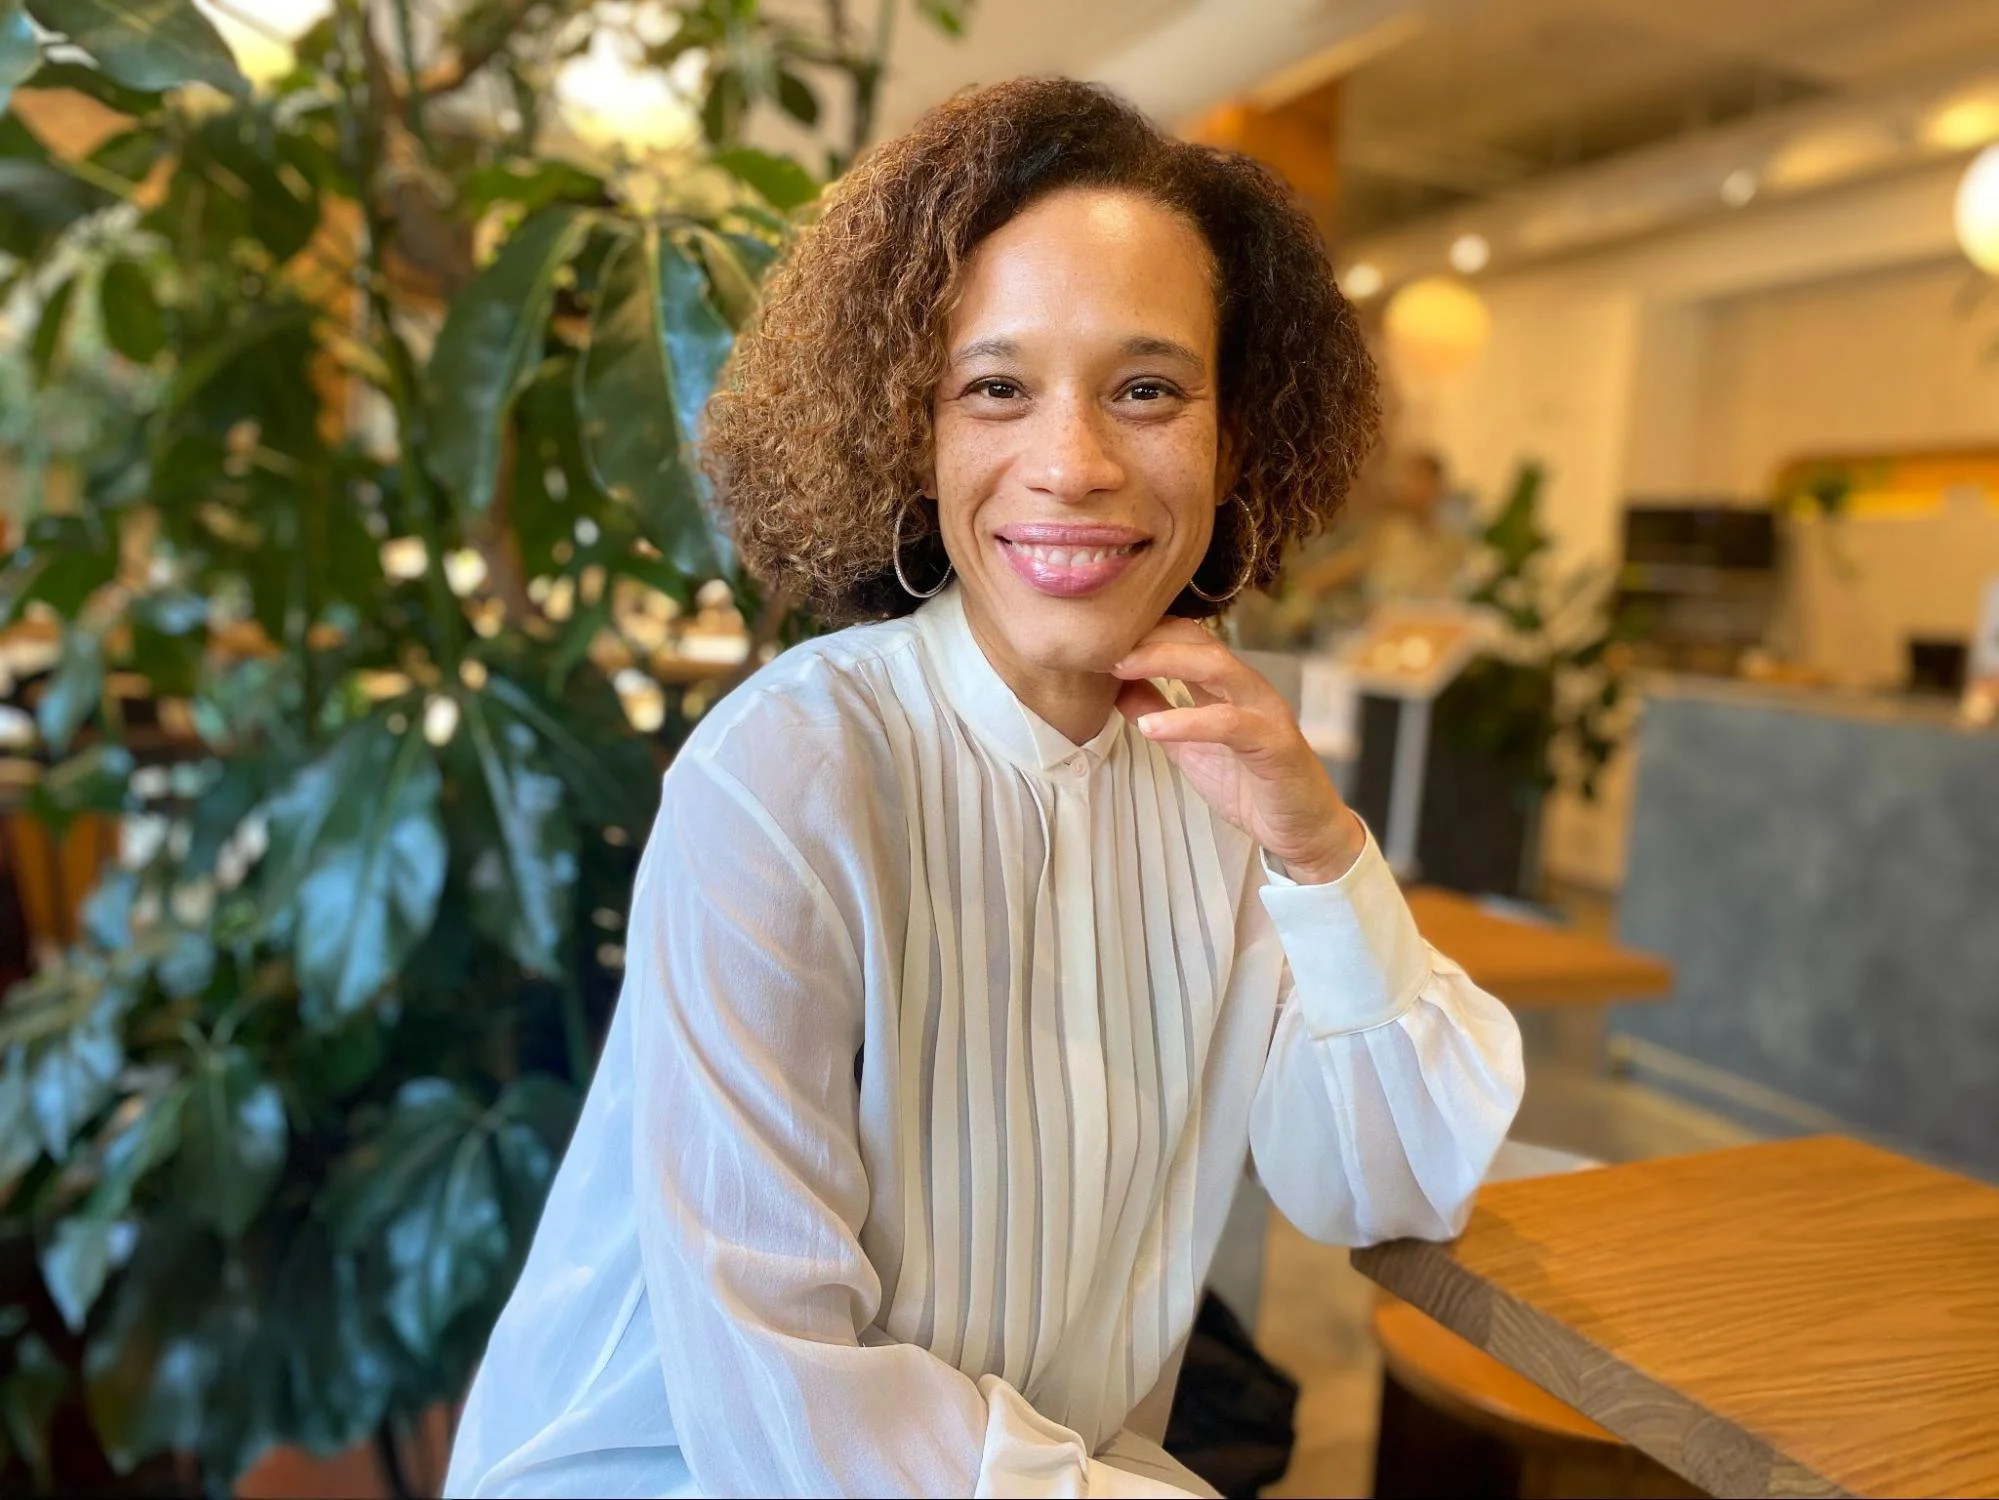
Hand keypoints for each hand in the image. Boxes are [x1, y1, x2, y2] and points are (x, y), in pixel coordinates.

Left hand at [1111, 618, 1365, 884]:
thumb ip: (1158, 713)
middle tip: (1104, 645)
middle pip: (1199, 641)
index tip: (1102, 635)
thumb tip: (1114, 687)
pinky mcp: (1274, 743)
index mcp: (1228, 686)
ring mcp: (1264, 711)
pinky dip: (1186, 721)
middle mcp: (1248, 688)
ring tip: (1120, 669)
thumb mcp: (1188, 746)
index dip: (1147, 630)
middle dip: (1150, 637)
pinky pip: (1228, 723)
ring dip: (1165, 661)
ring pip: (1217, 667)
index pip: (1187, 637)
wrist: (1301, 829)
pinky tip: (1151, 728)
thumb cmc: (1248, 784)